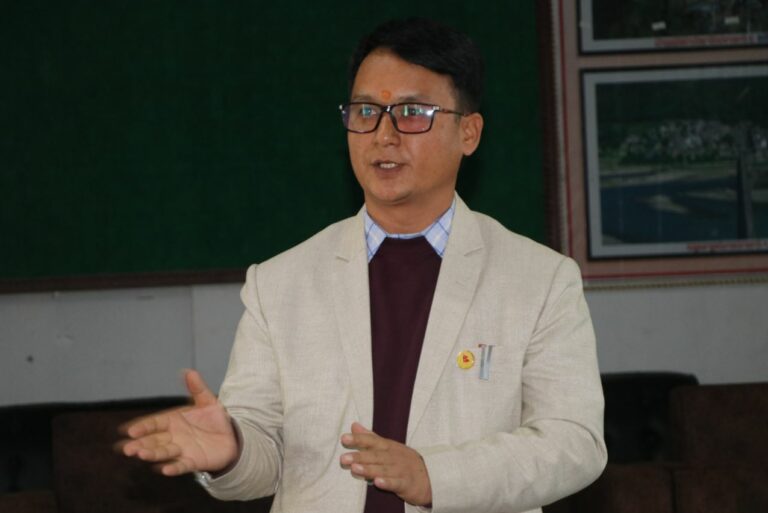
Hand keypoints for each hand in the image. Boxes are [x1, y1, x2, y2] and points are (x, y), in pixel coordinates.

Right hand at [117, 369, 237, 475]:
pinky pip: (181, 466)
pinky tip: (165, 470)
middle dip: (140, 444)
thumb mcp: (207, 401)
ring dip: (152, 454)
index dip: (142, 427)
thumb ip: (197, 388)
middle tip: (127, 449)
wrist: (232, 436)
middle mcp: (173, 437)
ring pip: (163, 453)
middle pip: (153, 440)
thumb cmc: (214, 419)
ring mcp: (181, 450)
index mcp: (172, 421)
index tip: (130, 430)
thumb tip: (189, 371)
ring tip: (141, 455)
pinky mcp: (192, 462)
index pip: (154, 423)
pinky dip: (173, 468)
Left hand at [340, 422, 431, 505]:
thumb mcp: (388, 446)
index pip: (372, 441)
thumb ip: (370, 437)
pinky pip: (396, 483)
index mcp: (388, 447)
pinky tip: (377, 483)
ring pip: (383, 469)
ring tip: (354, 468)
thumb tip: (353, 425)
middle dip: (359, 456)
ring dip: (369, 469)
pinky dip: (387, 483)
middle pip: (375, 456)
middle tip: (343, 458)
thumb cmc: (403, 460)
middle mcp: (393, 457)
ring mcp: (400, 470)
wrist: (430, 476)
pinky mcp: (406, 484)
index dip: (358, 439)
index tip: (344, 438)